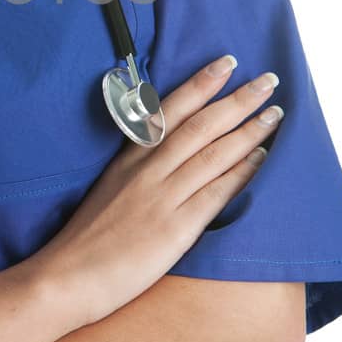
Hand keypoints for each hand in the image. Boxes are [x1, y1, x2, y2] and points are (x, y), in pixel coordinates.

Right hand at [32, 56, 283, 323]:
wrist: (65, 278)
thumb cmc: (86, 240)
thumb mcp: (107, 190)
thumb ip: (136, 169)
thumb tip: (166, 154)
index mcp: (128, 159)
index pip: (170, 111)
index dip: (201, 84)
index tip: (228, 63)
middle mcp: (146, 171)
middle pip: (200, 126)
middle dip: (237, 99)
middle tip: (269, 80)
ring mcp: (161, 198)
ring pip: (212, 153)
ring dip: (248, 130)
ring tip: (275, 113)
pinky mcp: (174, 229)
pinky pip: (214, 193)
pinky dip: (240, 172)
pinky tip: (261, 158)